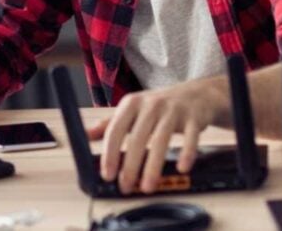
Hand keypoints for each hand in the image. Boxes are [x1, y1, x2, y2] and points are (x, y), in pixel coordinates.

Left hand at [85, 75, 226, 193]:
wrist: (196, 93)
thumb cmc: (159, 106)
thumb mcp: (132, 110)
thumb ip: (109, 124)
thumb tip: (84, 136)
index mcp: (132, 103)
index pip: (116, 129)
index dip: (110, 153)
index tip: (107, 174)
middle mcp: (152, 105)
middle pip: (138, 138)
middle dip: (131, 166)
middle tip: (126, 187)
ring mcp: (174, 110)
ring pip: (161, 140)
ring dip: (153, 166)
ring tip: (147, 187)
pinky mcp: (194, 118)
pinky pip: (190, 138)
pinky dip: (186, 153)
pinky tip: (182, 169)